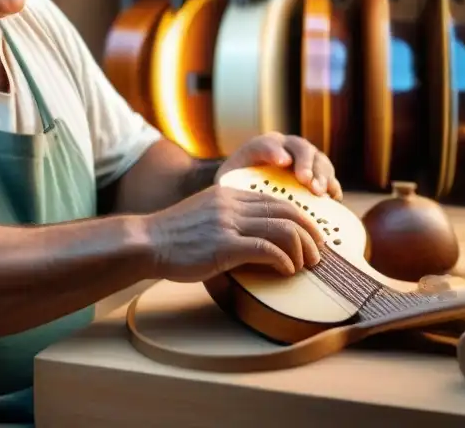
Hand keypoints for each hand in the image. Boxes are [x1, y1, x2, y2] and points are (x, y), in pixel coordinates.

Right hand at [142, 185, 323, 281]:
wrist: (146, 241)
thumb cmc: (174, 236)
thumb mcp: (205, 214)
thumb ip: (230, 218)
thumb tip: (259, 236)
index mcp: (229, 193)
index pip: (278, 200)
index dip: (302, 218)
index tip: (311, 236)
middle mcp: (232, 204)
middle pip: (288, 211)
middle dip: (311, 233)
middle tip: (318, 253)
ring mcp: (228, 223)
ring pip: (284, 229)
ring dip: (302, 250)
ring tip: (306, 265)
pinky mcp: (224, 245)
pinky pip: (267, 249)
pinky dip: (284, 261)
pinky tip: (286, 271)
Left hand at [216, 132, 341, 199]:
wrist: (253, 193)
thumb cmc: (237, 190)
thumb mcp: (228, 185)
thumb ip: (229, 186)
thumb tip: (231, 197)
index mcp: (260, 147)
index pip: (265, 144)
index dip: (274, 150)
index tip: (282, 163)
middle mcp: (286, 147)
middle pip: (299, 147)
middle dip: (304, 163)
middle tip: (305, 181)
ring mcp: (304, 159)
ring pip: (318, 159)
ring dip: (321, 174)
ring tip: (319, 192)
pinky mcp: (318, 175)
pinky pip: (330, 176)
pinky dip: (333, 185)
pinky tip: (333, 198)